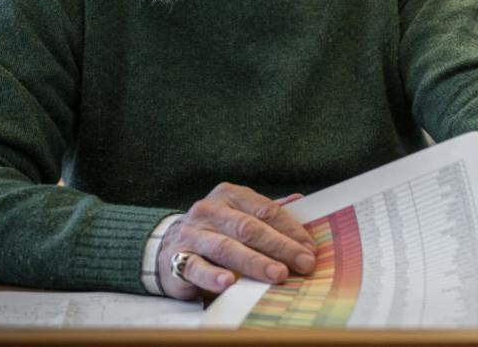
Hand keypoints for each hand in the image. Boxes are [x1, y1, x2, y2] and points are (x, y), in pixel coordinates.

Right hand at [157, 185, 313, 298]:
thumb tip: (300, 199)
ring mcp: (192, 234)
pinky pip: (195, 267)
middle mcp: (210, 210)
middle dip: (280, 246)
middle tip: (303, 263)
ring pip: (226, 247)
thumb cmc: (216, 231)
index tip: (310, 248)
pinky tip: (229, 282)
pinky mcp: (176, 259)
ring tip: (277, 274)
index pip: (266, 210)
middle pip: (249, 228)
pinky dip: (213, 275)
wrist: (167, 247)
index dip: (291, 229)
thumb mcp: (240, 215)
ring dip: (254, 262)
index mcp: (230, 195)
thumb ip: (268, 210)